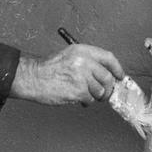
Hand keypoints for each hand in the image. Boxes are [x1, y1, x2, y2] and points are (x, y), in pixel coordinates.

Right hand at [9, 45, 123, 105]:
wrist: (32, 78)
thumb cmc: (48, 69)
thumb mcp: (69, 56)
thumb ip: (87, 62)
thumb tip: (105, 74)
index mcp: (82, 50)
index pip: (108, 58)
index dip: (117, 68)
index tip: (119, 76)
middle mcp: (84, 61)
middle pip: (107, 77)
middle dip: (107, 88)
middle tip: (103, 93)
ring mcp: (82, 76)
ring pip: (99, 91)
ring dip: (93, 96)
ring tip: (82, 94)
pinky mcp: (78, 91)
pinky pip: (90, 99)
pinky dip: (84, 101)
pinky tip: (75, 97)